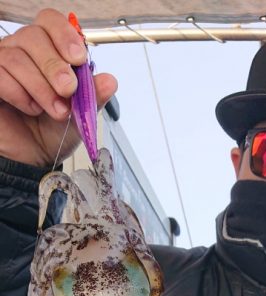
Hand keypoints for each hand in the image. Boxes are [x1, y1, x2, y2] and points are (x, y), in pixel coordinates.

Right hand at [0, 8, 116, 166]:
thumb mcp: (80, 115)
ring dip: (41, 87)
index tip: (78, 59)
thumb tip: (109, 81)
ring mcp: (3, 64)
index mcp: (46, 49)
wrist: (34, 157)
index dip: (65, 35)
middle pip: (34, 36)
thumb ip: (93, 97)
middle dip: (55, 65)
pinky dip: (20, 93)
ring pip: (16, 58)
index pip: (50, 22)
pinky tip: (32, 108)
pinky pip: (0, 74)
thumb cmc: (53, 131)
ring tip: (55, 110)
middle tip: (68, 90)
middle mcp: (22, 51)